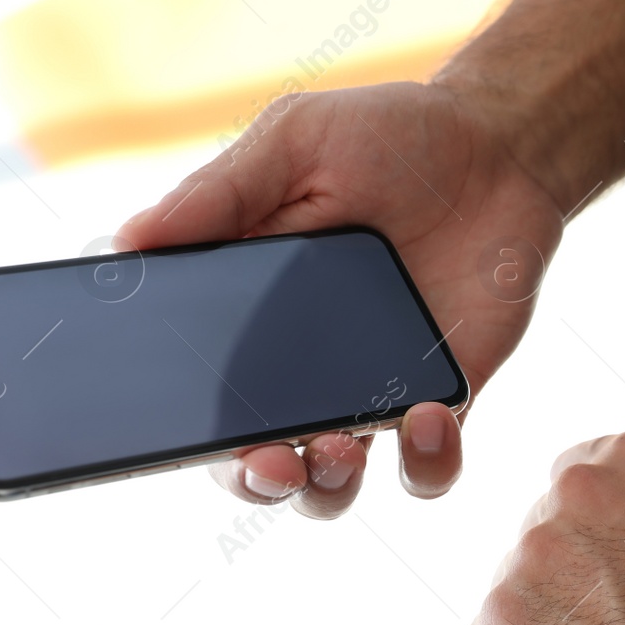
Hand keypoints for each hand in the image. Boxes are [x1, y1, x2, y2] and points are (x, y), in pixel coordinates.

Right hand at [116, 80, 564, 517]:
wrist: (500, 144)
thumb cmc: (387, 137)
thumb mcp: (294, 145)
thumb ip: (219, 195)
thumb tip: (124, 242)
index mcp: (245, 317)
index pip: (195, 397)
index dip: (175, 435)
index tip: (166, 442)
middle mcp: (302, 371)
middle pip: (258, 463)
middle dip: (253, 480)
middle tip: (270, 461)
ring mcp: (374, 392)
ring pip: (336, 484)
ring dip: (327, 487)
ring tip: (339, 447)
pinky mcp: (445, 398)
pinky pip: (430, 465)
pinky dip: (428, 462)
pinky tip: (429, 416)